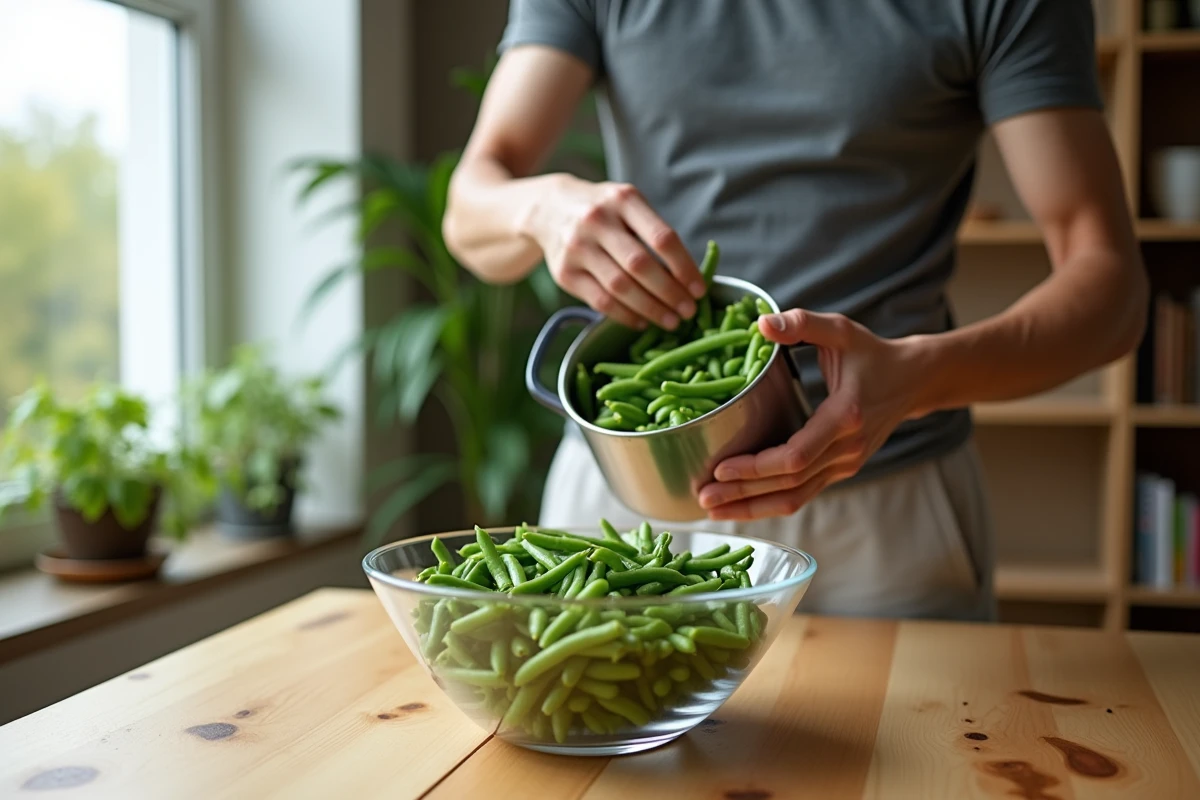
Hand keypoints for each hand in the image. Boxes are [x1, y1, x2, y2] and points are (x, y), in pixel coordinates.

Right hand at [526, 175, 706, 329]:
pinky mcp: (564, 273)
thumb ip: (654, 233)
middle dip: (670, 293)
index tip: (699, 289)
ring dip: (650, 309)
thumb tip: (688, 278)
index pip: (662, 238)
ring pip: (620, 288)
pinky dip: (625, 316)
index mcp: (623, 200)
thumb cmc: (603, 211)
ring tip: (670, 321)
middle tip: (688, 311)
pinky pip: (600, 302)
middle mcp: (597, 221)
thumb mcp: (628, 204)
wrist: (549, 208)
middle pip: (641, 266)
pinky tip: (642, 322)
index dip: (685, 268)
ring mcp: (577, 248)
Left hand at [698, 309, 925, 519]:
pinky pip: (803, 493)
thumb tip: (761, 324)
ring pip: (796, 496)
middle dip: (743, 493)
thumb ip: (801, 323)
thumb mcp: (841, 330)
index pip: (796, 456)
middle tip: (703, 497)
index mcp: (844, 416)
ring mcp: (846, 465)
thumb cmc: (872, 353)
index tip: (720, 469)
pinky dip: (770, 502)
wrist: (913, 380)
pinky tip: (740, 506)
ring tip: (712, 509)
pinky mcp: (841, 471)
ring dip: (752, 506)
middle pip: (789, 483)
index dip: (757, 467)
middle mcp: (847, 449)